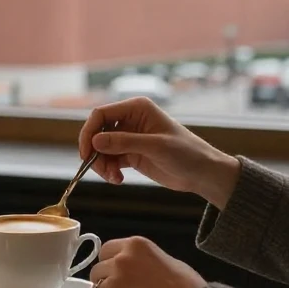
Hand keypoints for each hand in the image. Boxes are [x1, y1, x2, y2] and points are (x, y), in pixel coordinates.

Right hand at [79, 97, 240, 207]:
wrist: (202, 173)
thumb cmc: (186, 153)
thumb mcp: (155, 146)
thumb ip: (124, 142)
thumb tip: (95, 142)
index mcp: (136, 108)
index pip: (101, 114)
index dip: (89, 132)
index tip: (86, 153)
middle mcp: (130, 120)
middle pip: (98, 132)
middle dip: (95, 152)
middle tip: (98, 170)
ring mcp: (130, 138)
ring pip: (101, 148)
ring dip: (101, 164)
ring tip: (113, 178)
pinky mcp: (131, 154)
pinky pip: (110, 160)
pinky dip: (109, 170)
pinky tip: (118, 179)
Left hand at [89, 236, 204, 287]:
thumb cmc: (187, 286)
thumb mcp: (164, 258)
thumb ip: (142, 260)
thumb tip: (134, 268)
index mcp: (134, 245)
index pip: (106, 250)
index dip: (108, 264)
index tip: (114, 274)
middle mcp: (121, 260)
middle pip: (97, 271)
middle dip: (106, 282)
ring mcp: (116, 282)